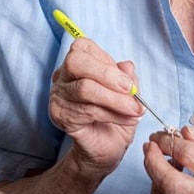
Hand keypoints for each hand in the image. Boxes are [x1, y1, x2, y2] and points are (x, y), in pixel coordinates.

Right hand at [49, 37, 144, 175]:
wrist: (105, 145)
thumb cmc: (115, 111)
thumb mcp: (127, 91)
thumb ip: (127, 76)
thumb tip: (127, 67)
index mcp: (79, 60)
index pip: (83, 48)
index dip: (107, 64)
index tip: (129, 82)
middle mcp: (63, 75)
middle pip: (76, 63)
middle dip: (107, 76)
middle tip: (131, 91)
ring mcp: (58, 95)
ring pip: (84, 89)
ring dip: (115, 100)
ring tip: (136, 110)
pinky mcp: (59, 115)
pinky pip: (87, 111)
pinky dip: (113, 115)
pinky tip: (128, 120)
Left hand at [143, 124, 193, 193]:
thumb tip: (185, 132)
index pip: (190, 155)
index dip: (169, 142)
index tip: (161, 134)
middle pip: (173, 185)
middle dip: (153, 162)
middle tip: (150, 146)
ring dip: (155, 174)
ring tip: (163, 159)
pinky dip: (158, 188)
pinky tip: (169, 176)